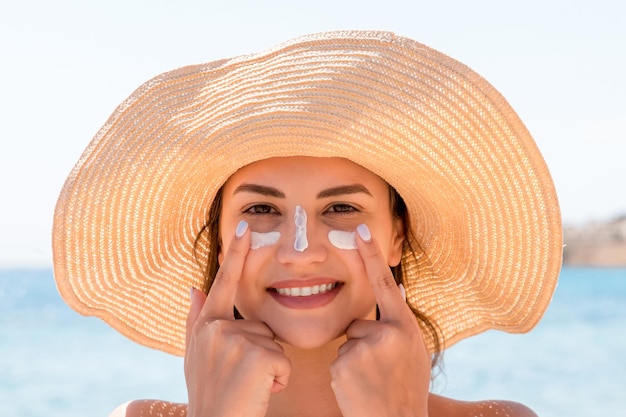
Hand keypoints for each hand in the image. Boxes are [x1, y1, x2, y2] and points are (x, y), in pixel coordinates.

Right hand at [184, 220, 290, 416]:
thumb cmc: (210, 396)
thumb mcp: (196, 358)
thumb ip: (196, 320)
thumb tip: (195, 287)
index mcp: (206, 326)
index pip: (224, 283)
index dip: (235, 255)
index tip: (245, 226)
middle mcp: (217, 328)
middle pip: (260, 326)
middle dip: (260, 353)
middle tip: (240, 379)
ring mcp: (236, 341)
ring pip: (273, 345)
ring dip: (269, 368)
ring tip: (248, 387)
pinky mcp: (257, 356)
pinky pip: (282, 362)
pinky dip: (278, 381)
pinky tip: (259, 392)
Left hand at [330, 224, 430, 416]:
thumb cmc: (406, 389)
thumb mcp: (415, 352)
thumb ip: (402, 323)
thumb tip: (395, 289)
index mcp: (406, 327)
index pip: (385, 283)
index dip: (371, 254)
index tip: (359, 229)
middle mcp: (387, 333)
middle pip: (359, 323)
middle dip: (364, 342)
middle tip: (380, 370)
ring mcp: (364, 348)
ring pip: (348, 342)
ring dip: (355, 359)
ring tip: (372, 380)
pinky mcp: (344, 364)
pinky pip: (338, 358)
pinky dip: (345, 373)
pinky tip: (359, 387)